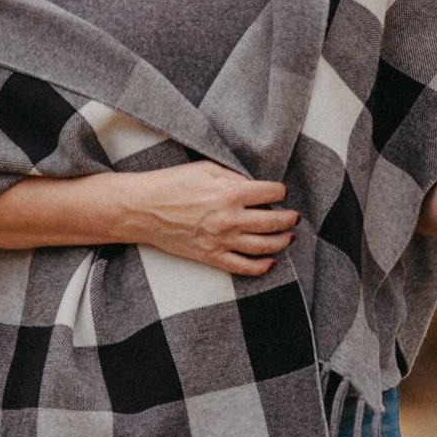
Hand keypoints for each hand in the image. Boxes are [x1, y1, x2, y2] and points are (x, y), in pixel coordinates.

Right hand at [123, 161, 298, 276]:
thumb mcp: (206, 169)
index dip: (280, 191)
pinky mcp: (211, 256)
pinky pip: (242, 267)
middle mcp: (230, 218)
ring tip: (289, 238)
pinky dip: (260, 267)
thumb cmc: (171, 184)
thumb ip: (234, 177)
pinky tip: (270, 263)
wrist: (142, 209)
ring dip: (281, 242)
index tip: (280, 192)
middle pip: (273, 222)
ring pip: (264, 246)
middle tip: (294, 217)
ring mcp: (222, 240)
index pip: (270, 193)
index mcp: (231, 193)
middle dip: (289, 219)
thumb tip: (253, 185)